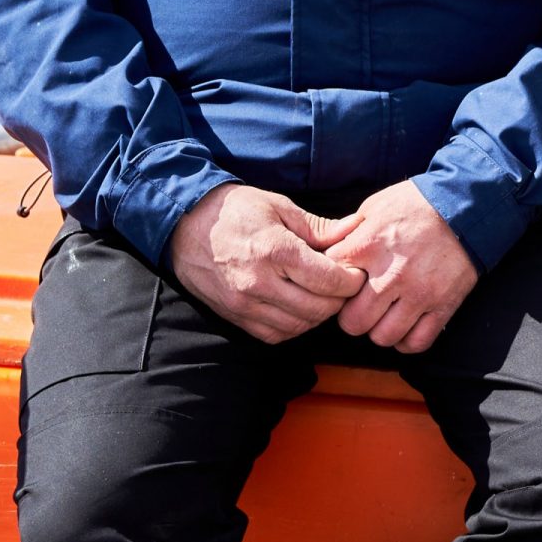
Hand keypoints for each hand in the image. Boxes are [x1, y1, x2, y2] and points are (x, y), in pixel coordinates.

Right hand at [170, 184, 364, 343]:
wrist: (184, 224)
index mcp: (276, 251)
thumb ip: (319, 226)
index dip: (352, 281)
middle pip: (318, 308)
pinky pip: (274, 334)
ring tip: (322, 295)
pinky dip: (294, 326)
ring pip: (299, 326)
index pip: (330, 281)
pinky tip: (298, 307)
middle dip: (339, 300)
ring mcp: (244, 304)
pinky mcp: (234, 316)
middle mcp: (259, 283)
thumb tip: (355, 229)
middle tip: (344, 285)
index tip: (357, 273)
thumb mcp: (280, 207)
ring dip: (318, 315)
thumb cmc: (235, 210)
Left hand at [324, 179, 480, 355]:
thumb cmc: (417, 204)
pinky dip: (406, 340)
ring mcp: (420, 293)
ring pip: (383, 337)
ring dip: (379, 329)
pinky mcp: (444, 305)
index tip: (342, 280)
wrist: (468, 204)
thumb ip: (347, 232)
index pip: (330, 281)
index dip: (331, 283)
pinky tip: (404, 325)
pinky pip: (417, 342)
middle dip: (351, 315)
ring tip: (384, 314)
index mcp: (369, 246)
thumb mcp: (374, 206)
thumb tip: (323, 252)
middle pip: (353, 322)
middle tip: (360, 304)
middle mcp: (392, 274)